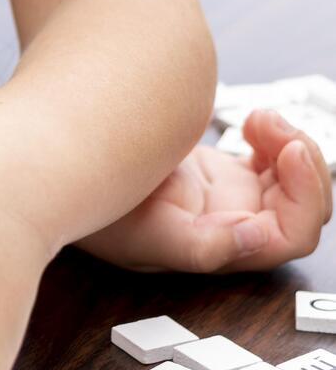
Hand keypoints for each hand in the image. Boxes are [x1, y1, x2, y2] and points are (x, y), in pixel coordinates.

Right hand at [81, 108, 332, 274]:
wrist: (64, 167)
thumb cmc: (91, 204)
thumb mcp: (138, 229)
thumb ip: (198, 245)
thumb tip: (256, 240)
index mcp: (216, 249)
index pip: (286, 238)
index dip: (301, 200)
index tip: (287, 154)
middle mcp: (231, 230)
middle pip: (302, 212)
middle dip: (305, 168)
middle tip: (280, 130)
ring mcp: (231, 202)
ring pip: (294, 186)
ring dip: (293, 147)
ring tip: (262, 119)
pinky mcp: (226, 177)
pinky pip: (275, 164)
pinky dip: (276, 139)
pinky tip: (254, 123)